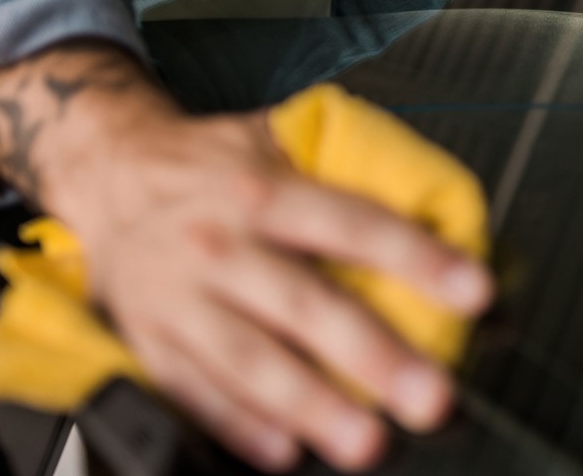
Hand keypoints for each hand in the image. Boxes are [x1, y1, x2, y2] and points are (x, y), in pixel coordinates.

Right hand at [0, 44, 492, 472]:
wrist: (108, 171)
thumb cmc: (211, 162)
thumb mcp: (275, 138)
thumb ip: (344, 171)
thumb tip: (441, 206)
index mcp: (263, 190)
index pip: (351, 224)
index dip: (416, 257)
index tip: (474, 292)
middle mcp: (222, 245)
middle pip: (304, 304)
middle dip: (373, 355)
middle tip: (431, 395)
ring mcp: (181, 299)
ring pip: (250, 360)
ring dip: (312, 407)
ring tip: (365, 443)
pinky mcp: (152, 341)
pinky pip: (195, 391)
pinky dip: (240, 427)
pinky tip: (284, 453)